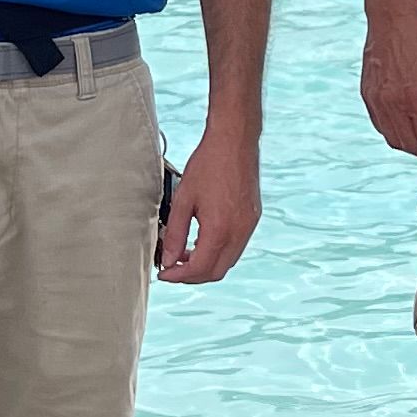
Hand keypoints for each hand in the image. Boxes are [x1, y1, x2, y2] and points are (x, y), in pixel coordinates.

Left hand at [157, 133, 261, 283]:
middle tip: (172, 267)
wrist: (235, 141)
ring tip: (185, 253)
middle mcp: (238, 232)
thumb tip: (168, 260)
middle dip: (192, 275)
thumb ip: (174, 234)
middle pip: (216, 272)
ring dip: (206, 264)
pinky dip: (218, 251)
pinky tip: (203, 240)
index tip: (164, 273)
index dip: (178, 276)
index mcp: (219, 229)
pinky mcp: (253, 218)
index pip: (199, 269)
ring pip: (228, 261)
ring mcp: (249, 226)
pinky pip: (236, 247)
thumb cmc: (207, 164)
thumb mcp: (183, 200)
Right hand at [359, 0, 416, 169]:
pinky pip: (381, 126)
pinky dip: (396, 135)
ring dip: (413, 148)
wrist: (393, 16)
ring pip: (394, 140)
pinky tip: (409, 131)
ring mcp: (377, 101)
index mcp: (415, 99)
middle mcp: (392, 104)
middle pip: (412, 146)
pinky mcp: (368, 95)